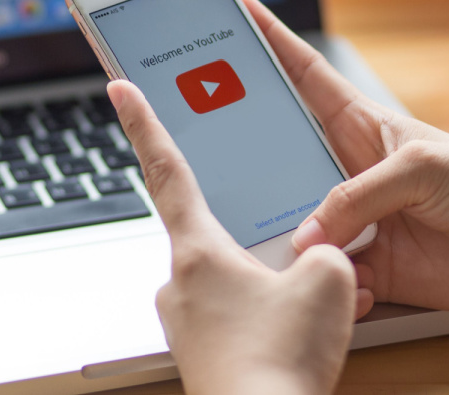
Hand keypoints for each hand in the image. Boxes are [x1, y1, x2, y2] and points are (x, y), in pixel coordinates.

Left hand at [108, 80, 372, 394]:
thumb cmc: (279, 360)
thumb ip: (328, 252)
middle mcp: (180, 283)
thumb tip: (323, 258)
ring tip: (322, 313)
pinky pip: (239, 320)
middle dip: (263, 241)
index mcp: (197, 251)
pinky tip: (303, 340)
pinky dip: (272, 321)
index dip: (144, 123)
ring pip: (237, 284)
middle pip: (219, 236)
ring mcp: (187, 324)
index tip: (120, 89)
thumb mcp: (328, 284)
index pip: (167, 170)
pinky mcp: (202, 356)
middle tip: (300, 262)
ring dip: (277, 288)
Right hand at [238, 0, 448, 312]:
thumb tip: (305, 237)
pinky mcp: (370, 267)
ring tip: (269, 242)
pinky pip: (327, 274)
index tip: (233, 10)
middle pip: (281, 155)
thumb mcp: (420, 167)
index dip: (269, 41)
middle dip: (244, 152)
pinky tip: (337, 283)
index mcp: (362, 124)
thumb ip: (355, 196)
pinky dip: (325, 281)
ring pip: (295, 223)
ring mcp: (358, 219)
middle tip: (207, 147)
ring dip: (281, 234)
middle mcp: (350, 170)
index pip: (304, 75)